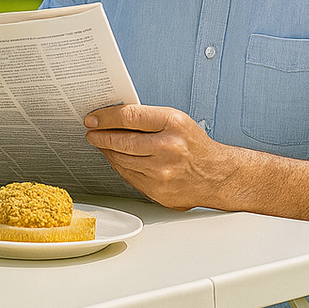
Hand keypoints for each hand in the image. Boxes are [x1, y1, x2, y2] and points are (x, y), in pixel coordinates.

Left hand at [83, 104, 225, 209]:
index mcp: (173, 124)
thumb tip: (112, 119)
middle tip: (92, 133)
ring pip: (120, 160)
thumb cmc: (194, 145)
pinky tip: (119, 160)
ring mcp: (162, 172)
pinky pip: (128, 176)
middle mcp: (168, 148)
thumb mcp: (176, 121)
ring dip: (108, 152)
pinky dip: (120, 167)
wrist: (216, 175)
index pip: (129, 117)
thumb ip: (146, 119)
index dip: (105, 117)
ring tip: (104, 145)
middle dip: (100, 136)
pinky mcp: (157, 190)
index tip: (93, 119)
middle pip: (121, 141)